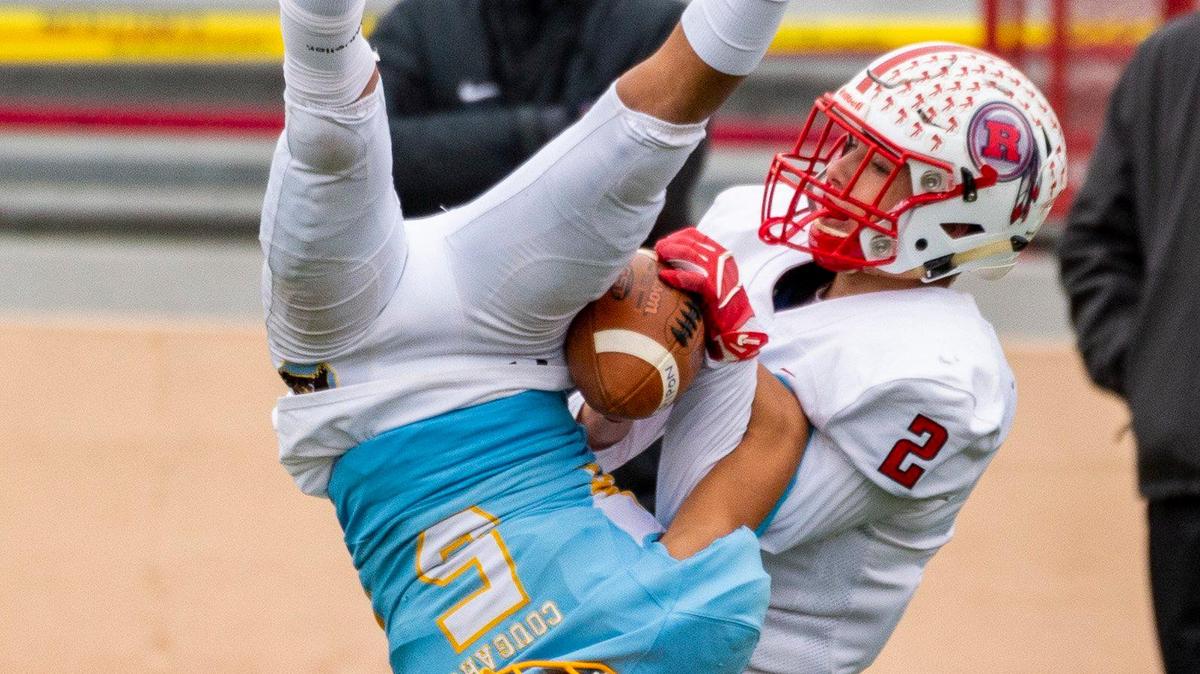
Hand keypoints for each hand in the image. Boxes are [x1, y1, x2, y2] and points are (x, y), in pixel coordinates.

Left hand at [653, 228, 766, 361]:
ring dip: (672, 253)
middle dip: (672, 244)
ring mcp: (720, 276)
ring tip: (659, 255)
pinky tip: (665, 276)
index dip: (678, 236)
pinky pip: (695, 279)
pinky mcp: (716, 292)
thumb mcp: (712, 280)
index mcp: (722, 256)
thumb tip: (670, 262)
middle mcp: (723, 262)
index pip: (698, 236)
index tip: (665, 242)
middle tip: (658, 249)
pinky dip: (678, 276)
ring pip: (693, 256)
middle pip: (693, 244)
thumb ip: (697, 268)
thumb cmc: (720, 307)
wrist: (738, 329)